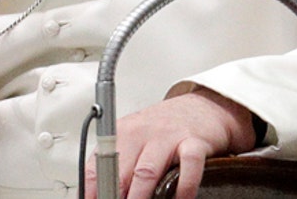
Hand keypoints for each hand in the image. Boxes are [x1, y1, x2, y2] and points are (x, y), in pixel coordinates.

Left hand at [85, 87, 256, 198]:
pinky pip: (188, 167)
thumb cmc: (168, 127)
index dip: (92, 190)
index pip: (97, 165)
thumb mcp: (137, 138)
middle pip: (119, 171)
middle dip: (113, 197)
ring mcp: (169, 137)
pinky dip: (183, 188)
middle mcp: (143, 132)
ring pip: (146, 172)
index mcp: (123, 132)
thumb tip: (102, 193)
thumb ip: (120, 164)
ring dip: (139, 197)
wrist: (204, 107)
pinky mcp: (195, 142)